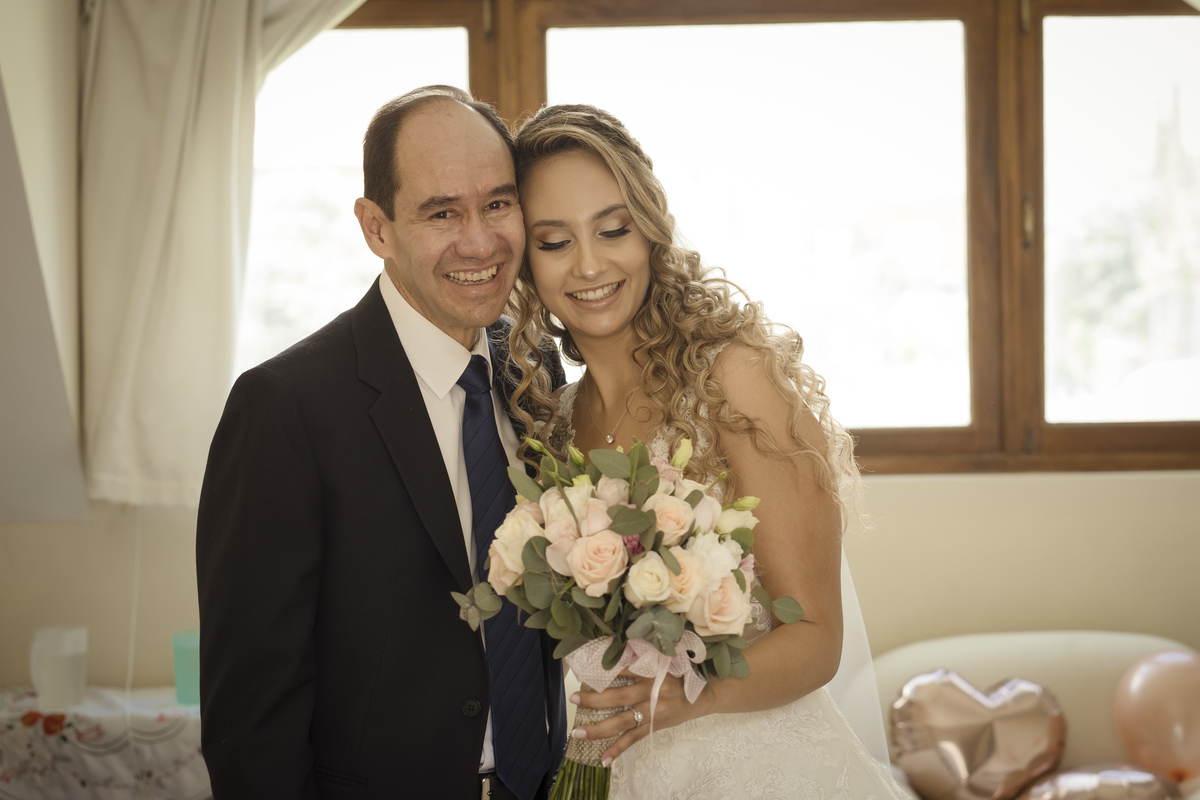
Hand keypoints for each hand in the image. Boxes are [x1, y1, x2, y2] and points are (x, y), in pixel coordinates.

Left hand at [570, 670, 714, 764]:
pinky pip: (633, 740)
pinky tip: (603, 760)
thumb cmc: (678, 675)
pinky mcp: (653, 727)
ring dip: (598, 729)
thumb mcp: (663, 661)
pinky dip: (618, 750)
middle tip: (573, 698)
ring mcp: (652, 713)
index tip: (585, 667)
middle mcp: (652, 693)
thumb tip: (613, 652)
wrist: (702, 696)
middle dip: (594, 699)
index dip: (606, 668)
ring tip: (578, 733)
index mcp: (653, 672)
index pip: (626, 668)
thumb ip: (642, 658)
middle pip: (618, 697)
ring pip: (621, 722)